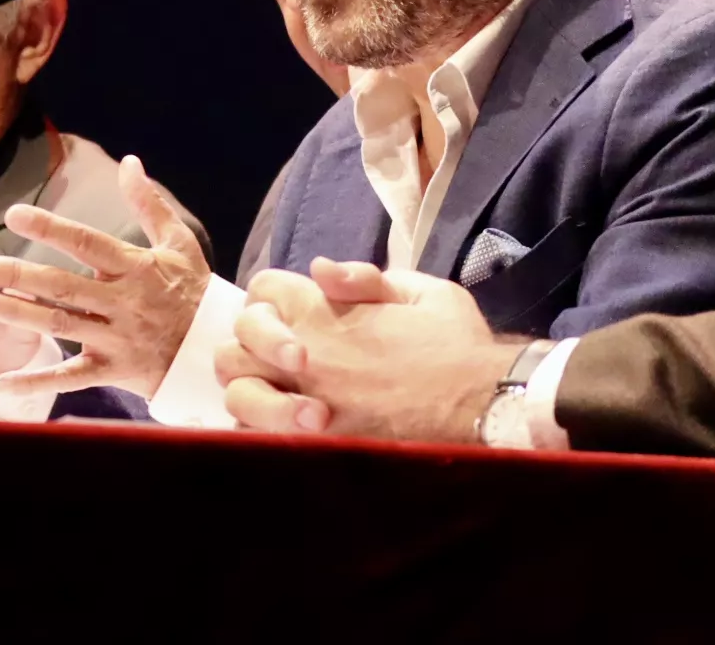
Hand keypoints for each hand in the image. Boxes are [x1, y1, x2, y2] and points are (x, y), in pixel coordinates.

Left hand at [0, 154, 207, 399]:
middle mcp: (122, 302)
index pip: (87, 244)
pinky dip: (38, 382)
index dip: (51, 228)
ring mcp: (115, 338)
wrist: (215, 348)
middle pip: (64, 286)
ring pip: (60, 325)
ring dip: (18, 314)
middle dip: (20, 275)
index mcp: (135, 268)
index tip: (16, 215)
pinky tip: (4, 380)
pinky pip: (71, 378)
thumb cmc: (192, 291)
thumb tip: (129, 163)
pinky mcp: (112, 370)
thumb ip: (149, 203)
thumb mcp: (179, 243)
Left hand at [213, 257, 515, 440]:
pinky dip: (262, 433)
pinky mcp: (314, 443)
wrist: (480, 404)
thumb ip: (364, 278)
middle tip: (282, 359)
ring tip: (283, 398)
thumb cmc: (456, 343)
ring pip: (237, 394)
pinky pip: (258, 439)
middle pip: (234, 344)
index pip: (263, 290)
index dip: (274, 298)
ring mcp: (304, 401)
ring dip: (251, 393)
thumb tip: (319, 269)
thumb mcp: (421, 292)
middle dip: (249, 347)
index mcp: (324, 309)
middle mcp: (304, 353)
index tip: (295, 312)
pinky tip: (287, 430)